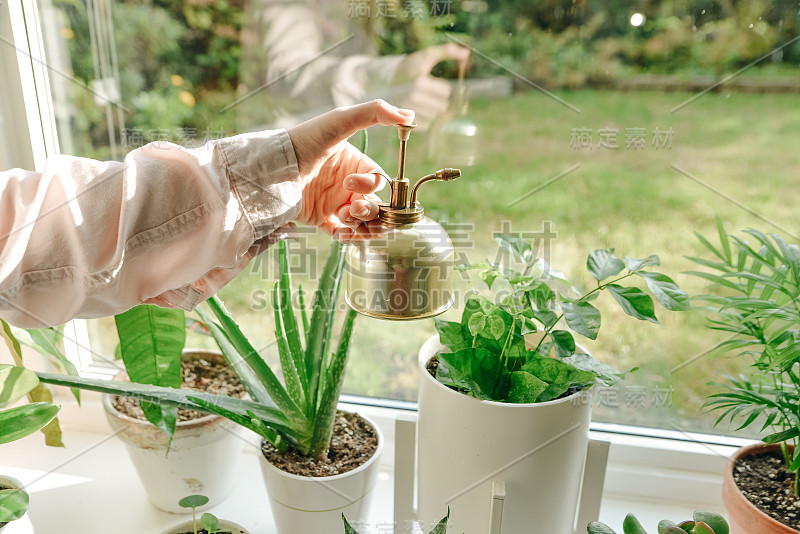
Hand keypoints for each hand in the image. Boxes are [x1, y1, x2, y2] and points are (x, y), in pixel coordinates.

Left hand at [287, 99, 414, 239]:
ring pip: (364, 222)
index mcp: (355, 165)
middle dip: (371, 211)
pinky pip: (343, 234)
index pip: (379, 181)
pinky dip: (347, 237)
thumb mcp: (340, 121)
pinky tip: (341, 234)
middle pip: (376, 205)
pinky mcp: (321, 219)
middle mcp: (348, 185)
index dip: (372, 185)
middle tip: (353, 209)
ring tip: (346, 220)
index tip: (351, 183)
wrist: (273, 168)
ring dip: (362, 226)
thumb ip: (375, 113)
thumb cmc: (305, 140)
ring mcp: (335, 203)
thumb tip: (410, 116)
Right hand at [394, 44, 470, 129]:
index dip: (442, 87)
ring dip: (433, 109)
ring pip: (435, 116)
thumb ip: (447, 51)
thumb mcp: (427, 56)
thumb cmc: (411, 67)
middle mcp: (414, 97)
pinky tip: (420, 110)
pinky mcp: (406, 120)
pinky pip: (427, 125)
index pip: (446, 92)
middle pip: (442, 106)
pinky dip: (426, 118)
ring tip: (424, 101)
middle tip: (429, 94)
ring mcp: (409, 110)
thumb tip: (466, 53)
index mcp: (420, 82)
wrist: (387, 80)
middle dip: (439, 99)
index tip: (432, 84)